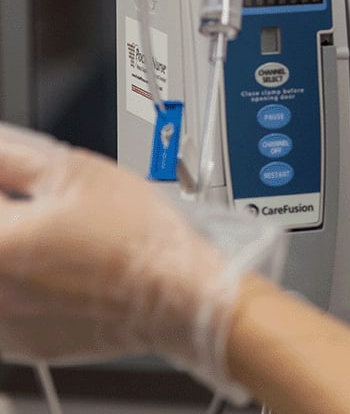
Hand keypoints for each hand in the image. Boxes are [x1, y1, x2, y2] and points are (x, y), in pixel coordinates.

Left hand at [0, 122, 282, 401]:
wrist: (183, 296)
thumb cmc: (142, 241)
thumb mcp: (79, 172)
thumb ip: (15, 155)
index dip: (7, 179)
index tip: (19, 177)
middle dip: (13, 211)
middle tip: (42, 200)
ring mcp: (3, 323)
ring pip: (1, 268)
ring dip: (17, 246)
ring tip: (60, 234)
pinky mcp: (24, 341)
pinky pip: (8, 302)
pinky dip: (25, 281)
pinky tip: (62, 267)